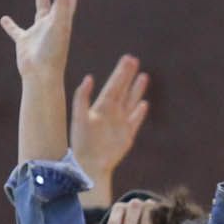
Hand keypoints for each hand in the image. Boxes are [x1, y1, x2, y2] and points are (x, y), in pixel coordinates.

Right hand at [0, 0, 77, 79]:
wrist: (41, 75)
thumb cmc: (53, 52)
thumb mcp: (59, 25)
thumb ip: (63, 4)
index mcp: (62, 21)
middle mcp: (52, 25)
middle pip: (57, 0)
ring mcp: (38, 33)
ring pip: (40, 10)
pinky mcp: (24, 42)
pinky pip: (16, 31)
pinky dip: (10, 25)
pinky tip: (3, 19)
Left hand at [72, 54, 149, 205]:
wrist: (89, 165)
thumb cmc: (81, 142)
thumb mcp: (79, 118)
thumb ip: (82, 98)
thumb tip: (88, 78)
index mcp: (101, 107)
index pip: (113, 85)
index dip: (121, 73)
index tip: (128, 59)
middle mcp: (111, 113)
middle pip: (123, 90)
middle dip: (128, 76)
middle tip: (134, 60)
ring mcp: (120, 124)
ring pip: (131, 102)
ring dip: (137, 90)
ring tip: (143, 76)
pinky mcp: (127, 136)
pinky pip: (135, 121)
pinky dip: (140, 113)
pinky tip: (144, 104)